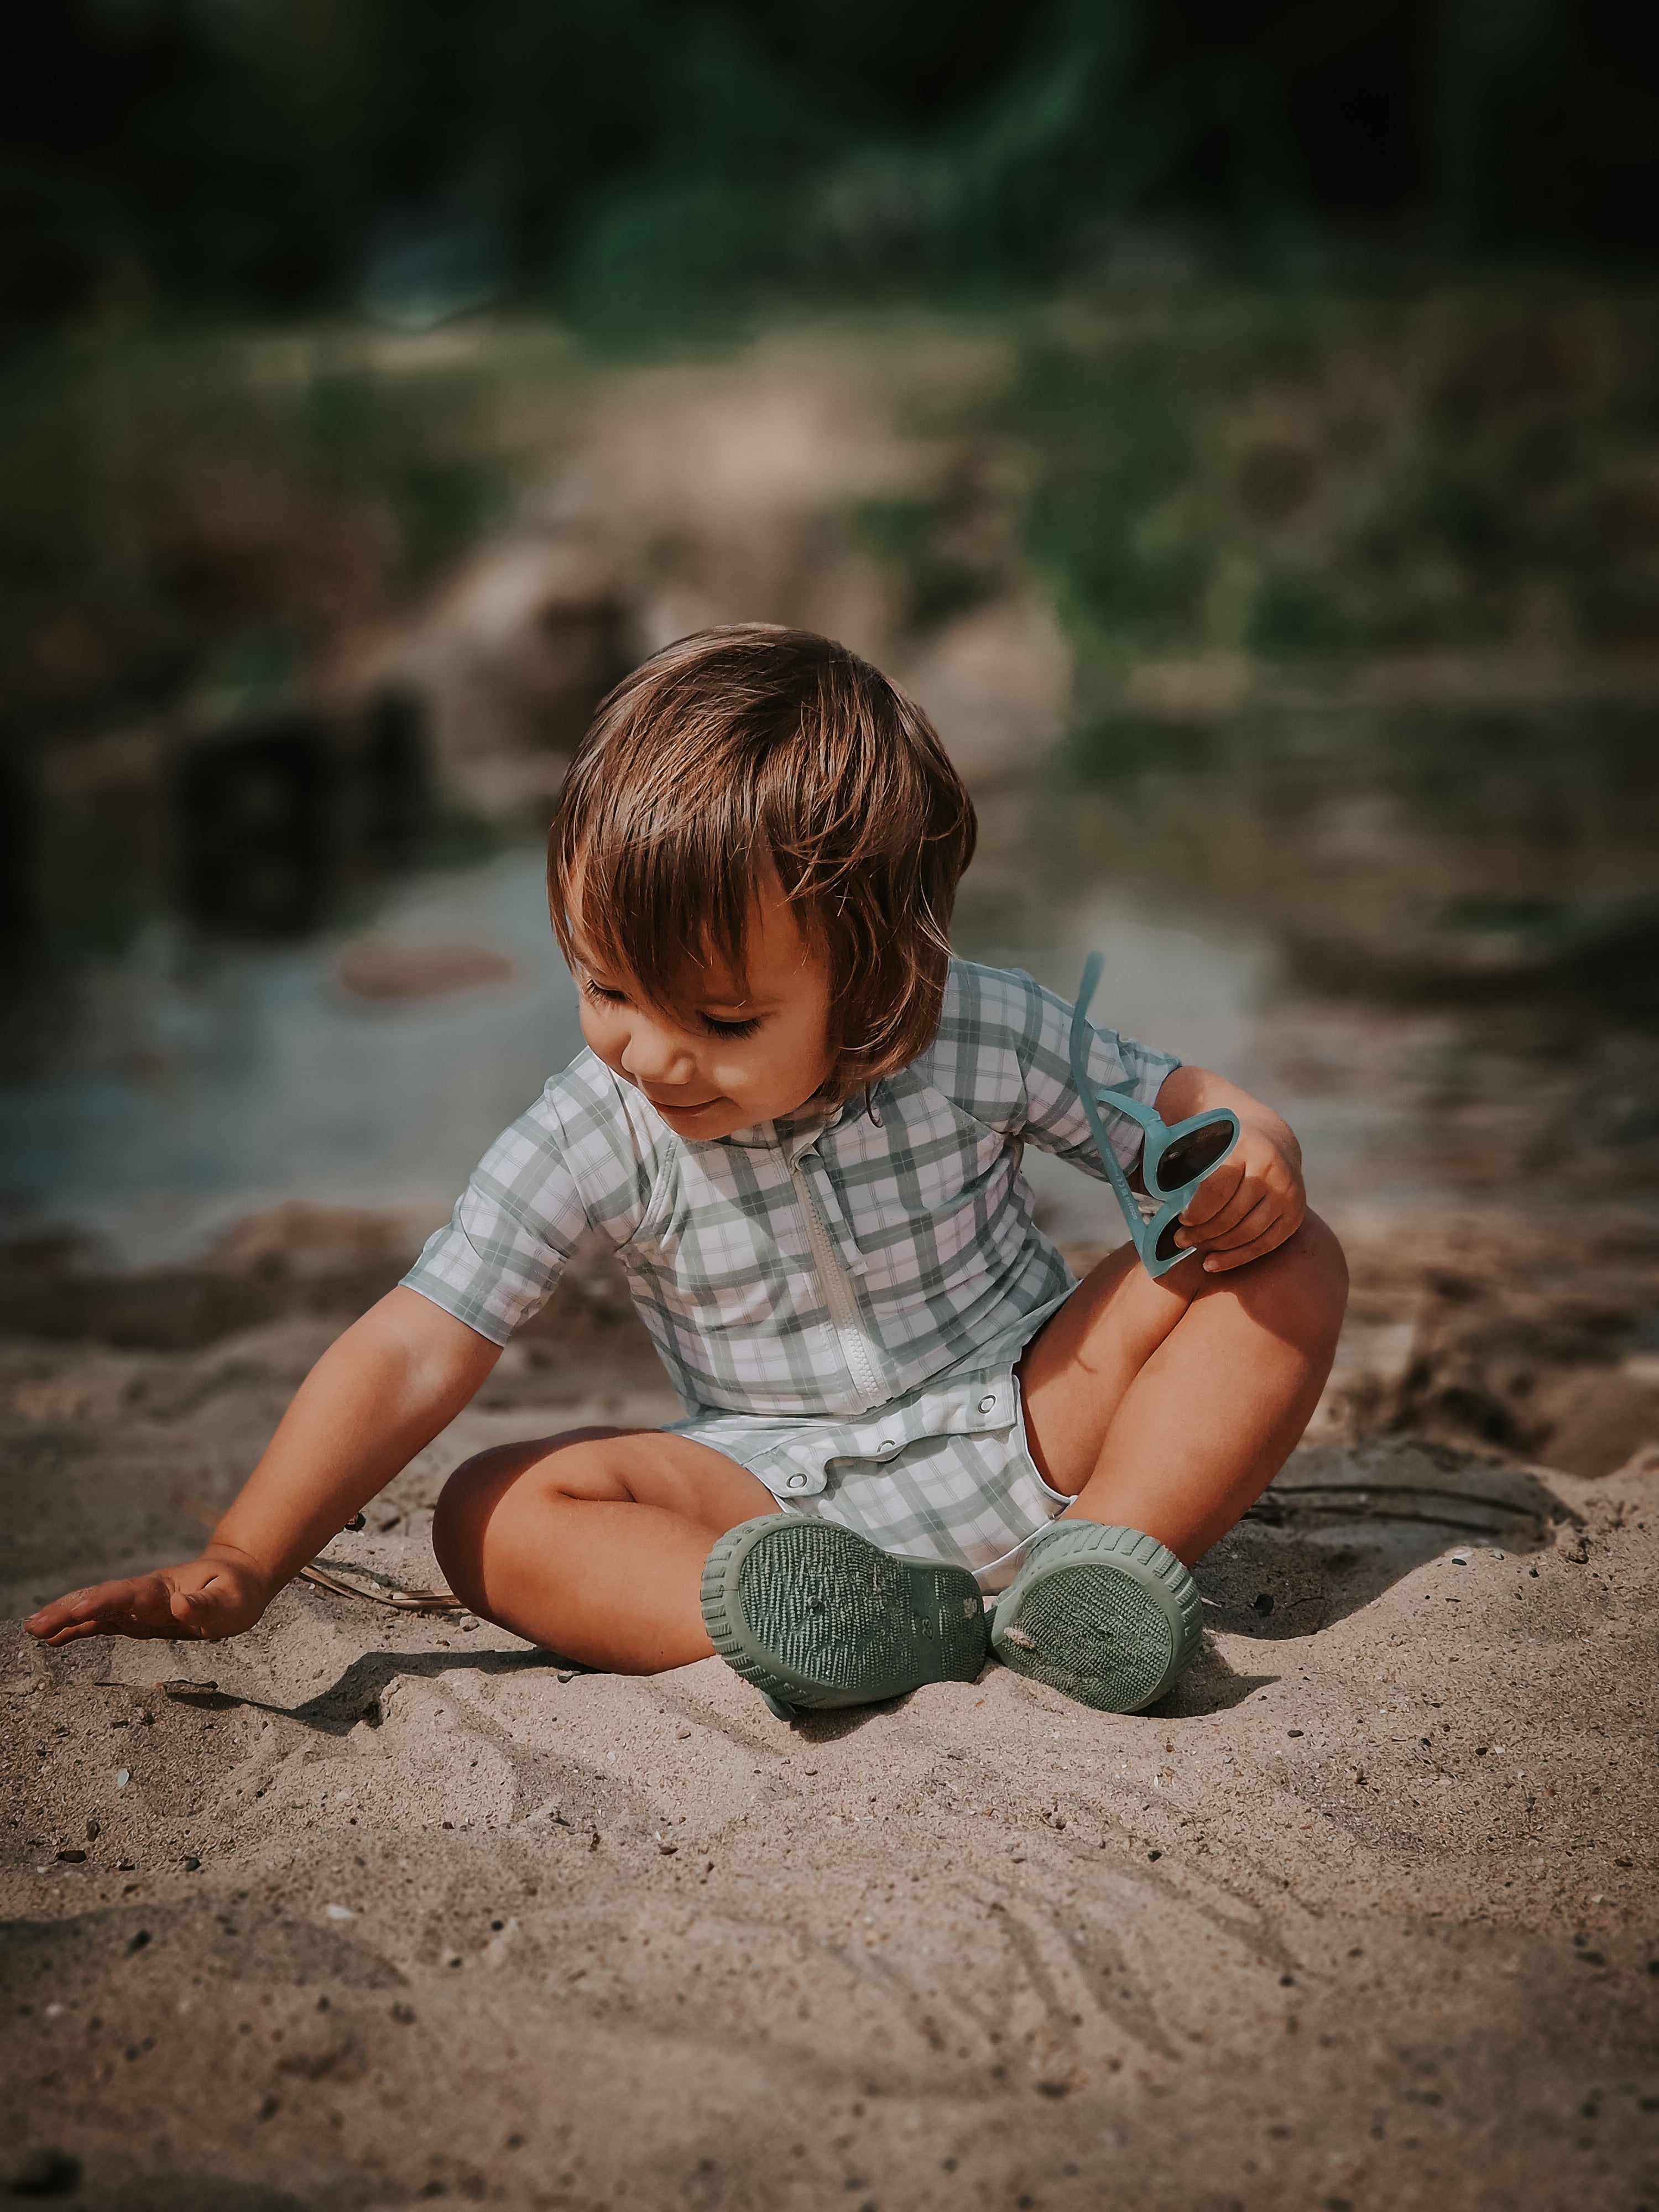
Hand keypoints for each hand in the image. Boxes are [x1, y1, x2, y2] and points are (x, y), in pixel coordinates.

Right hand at [24, 1547, 272, 1646]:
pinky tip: (53, 1639)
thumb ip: (206, 1604)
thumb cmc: (236, 1591)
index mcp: (165, 1589)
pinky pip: (103, 1623)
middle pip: (102, 1600)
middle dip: (68, 1610)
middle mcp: (145, 1596)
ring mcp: (138, 1607)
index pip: (129, 1594)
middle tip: (35, 1625)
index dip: (103, 1601)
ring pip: (96, 1610)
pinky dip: (78, 1629)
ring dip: (65, 1618)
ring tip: (33, 1629)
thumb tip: (180, 1605)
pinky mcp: (137, 1618)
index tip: (78, 1608)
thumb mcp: (232, 1601)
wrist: (236, 1578)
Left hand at [1172, 1119, 1305, 1273]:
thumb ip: (1179, 1158)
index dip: (1198, 1210)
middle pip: (1233, 1214)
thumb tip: (1140, 1181)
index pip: (1219, 1187)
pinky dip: (1237, 1257)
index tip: (1181, 1219)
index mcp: (1246, 1146)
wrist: (1273, 1142)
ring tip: (1195, 1248)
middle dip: (1203, 1232)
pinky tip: (1213, 1263)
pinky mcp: (1295, 1214)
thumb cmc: (1225, 1146)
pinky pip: (1265, 1245)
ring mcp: (1289, 1193)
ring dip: (1217, 1246)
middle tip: (1180, 1239)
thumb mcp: (1204, 1141)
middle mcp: (1272, 1170)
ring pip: (1249, 1232)